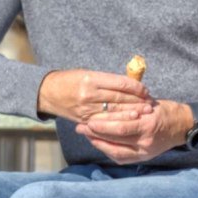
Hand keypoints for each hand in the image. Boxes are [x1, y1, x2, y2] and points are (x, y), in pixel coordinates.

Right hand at [36, 69, 151, 123]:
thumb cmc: (70, 80)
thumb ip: (108, 80)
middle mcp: (88, 94)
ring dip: (131, 113)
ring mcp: (86, 109)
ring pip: (113, 112)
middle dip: (136, 102)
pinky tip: (128, 122)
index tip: (145, 90)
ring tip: (144, 113)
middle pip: (119, 99)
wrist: (48, 92)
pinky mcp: (84, 120)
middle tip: (150, 104)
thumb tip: (130, 84)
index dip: (135, 87)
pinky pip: (104, 123)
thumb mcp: (88, 74)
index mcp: (91, 79)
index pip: (119, 84)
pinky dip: (118, 123)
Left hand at [76, 99, 194, 164]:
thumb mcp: (149, 103)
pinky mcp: (143, 158)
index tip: (88, 120)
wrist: (182, 126)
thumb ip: (130, 106)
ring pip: (115, 152)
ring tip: (87, 135)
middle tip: (81, 127)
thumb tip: (105, 105)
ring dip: (98, 143)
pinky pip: (121, 158)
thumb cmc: (165, 110)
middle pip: (115, 140)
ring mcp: (144, 152)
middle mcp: (146, 141)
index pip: (120, 127)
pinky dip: (107, 151)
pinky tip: (99, 143)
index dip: (102, 125)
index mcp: (148, 124)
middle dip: (95, 134)